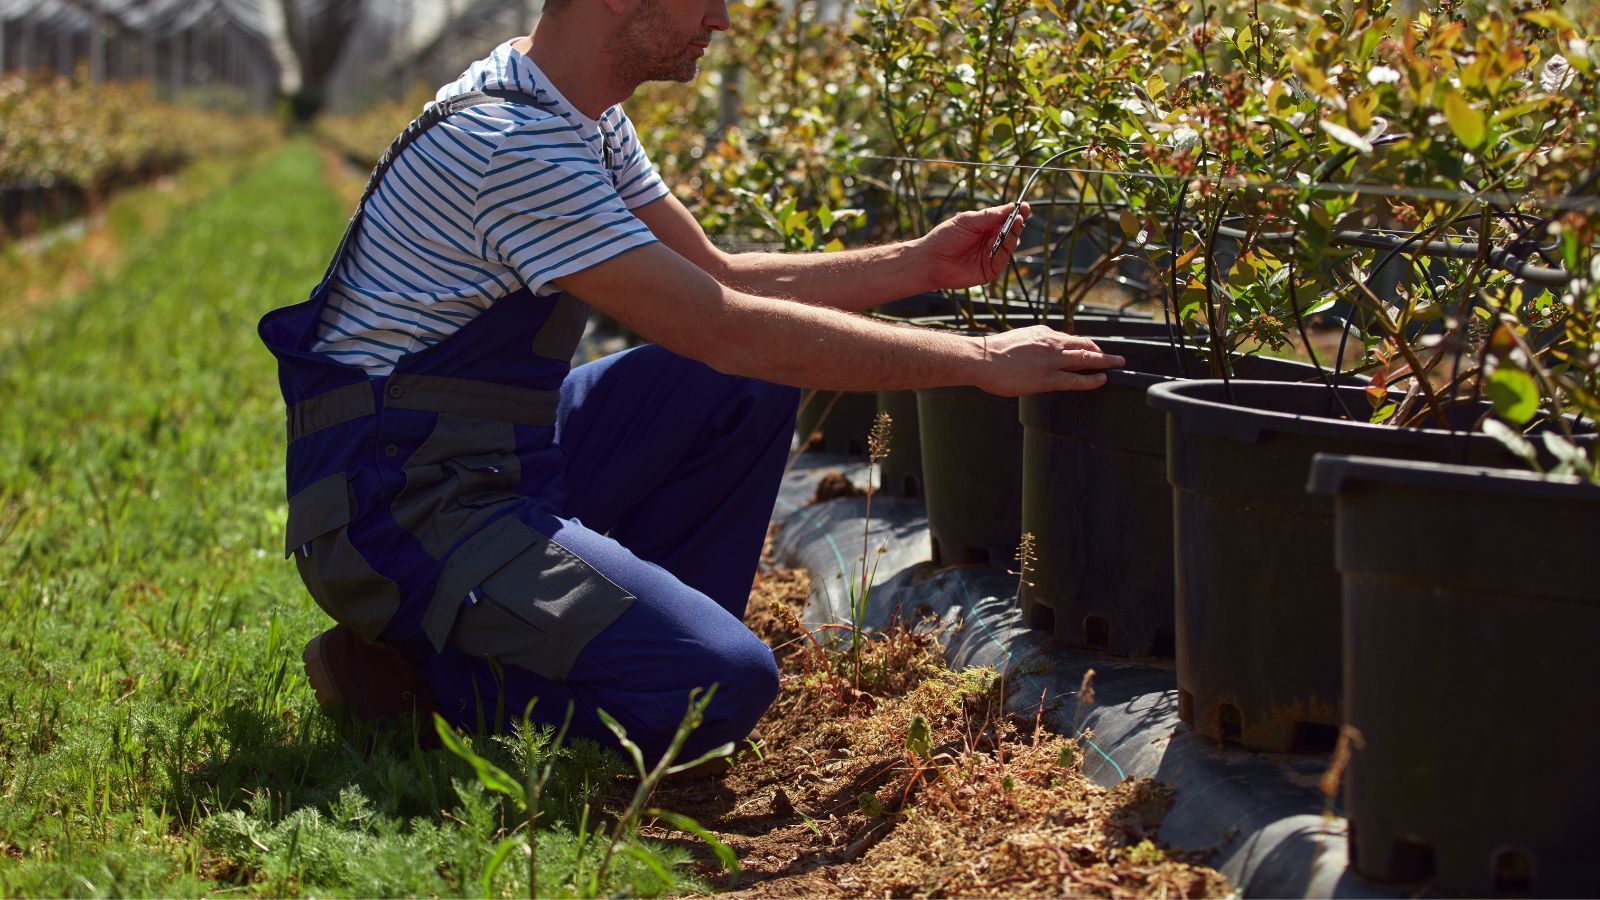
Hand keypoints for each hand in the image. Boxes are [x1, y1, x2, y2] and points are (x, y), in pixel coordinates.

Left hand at [915, 202, 1029, 290]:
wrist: (931, 260)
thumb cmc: (945, 238)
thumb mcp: (967, 221)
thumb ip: (989, 216)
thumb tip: (1010, 208)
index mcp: (986, 226)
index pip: (1006, 218)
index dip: (1017, 213)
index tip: (1026, 207)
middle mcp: (991, 240)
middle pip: (1011, 231)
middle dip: (1017, 223)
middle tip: (1020, 217)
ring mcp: (991, 255)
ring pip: (1009, 245)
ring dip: (1012, 235)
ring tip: (1013, 226)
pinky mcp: (989, 271)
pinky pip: (1002, 260)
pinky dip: (1005, 251)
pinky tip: (1005, 241)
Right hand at [972, 326, 1124, 396]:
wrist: (982, 358)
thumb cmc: (993, 353)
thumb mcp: (1018, 339)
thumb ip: (1033, 344)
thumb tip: (1039, 353)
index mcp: (1043, 333)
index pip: (1070, 338)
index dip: (1085, 345)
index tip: (1094, 349)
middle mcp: (1051, 343)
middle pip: (1084, 346)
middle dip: (1102, 351)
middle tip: (1117, 357)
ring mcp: (1052, 360)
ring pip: (1085, 359)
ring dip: (1105, 361)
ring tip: (1118, 364)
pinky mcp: (1048, 378)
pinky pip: (1076, 379)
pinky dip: (1091, 379)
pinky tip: (1102, 379)